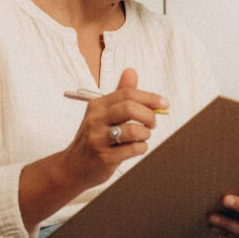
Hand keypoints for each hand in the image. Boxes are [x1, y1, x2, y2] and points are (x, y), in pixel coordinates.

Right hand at [62, 68, 168, 189]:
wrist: (73, 166)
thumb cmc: (94, 137)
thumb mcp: (103, 113)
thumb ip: (119, 94)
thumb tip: (131, 71)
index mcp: (97, 105)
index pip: (127, 94)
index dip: (150, 98)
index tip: (164, 103)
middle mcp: (95, 120)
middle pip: (129, 108)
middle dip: (149, 115)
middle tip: (153, 122)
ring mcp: (98, 139)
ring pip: (133, 130)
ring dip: (145, 133)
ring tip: (143, 136)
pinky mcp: (104, 157)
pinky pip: (132, 149)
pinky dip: (142, 147)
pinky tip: (138, 147)